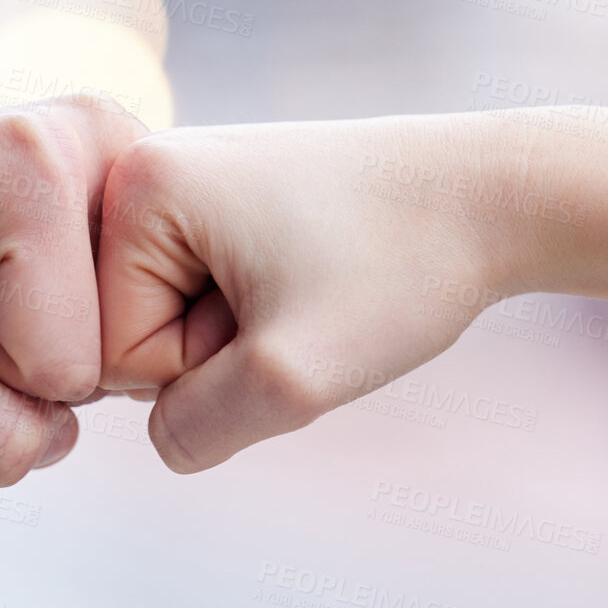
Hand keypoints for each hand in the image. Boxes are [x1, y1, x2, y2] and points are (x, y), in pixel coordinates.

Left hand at [0, 96, 145, 484]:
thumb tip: (65, 438)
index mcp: (37, 159)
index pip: (65, 367)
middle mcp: (101, 138)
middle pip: (102, 349)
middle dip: (12, 351)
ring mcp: (122, 159)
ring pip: (112, 336)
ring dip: (29, 338)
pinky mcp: (126, 186)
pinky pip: (116, 312)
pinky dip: (51, 318)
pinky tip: (0, 272)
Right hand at [97, 115, 531, 471]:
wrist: (496, 196)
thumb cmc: (404, 265)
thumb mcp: (291, 377)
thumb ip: (197, 429)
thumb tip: (164, 438)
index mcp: (139, 186)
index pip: (112, 351)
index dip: (201, 367)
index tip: (282, 314)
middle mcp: (143, 169)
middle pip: (131, 334)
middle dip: (217, 350)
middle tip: (302, 304)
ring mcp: (184, 182)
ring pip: (172, 323)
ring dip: (241, 337)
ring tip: (314, 290)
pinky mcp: (220, 200)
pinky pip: (204, 298)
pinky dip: (259, 314)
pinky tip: (315, 282)